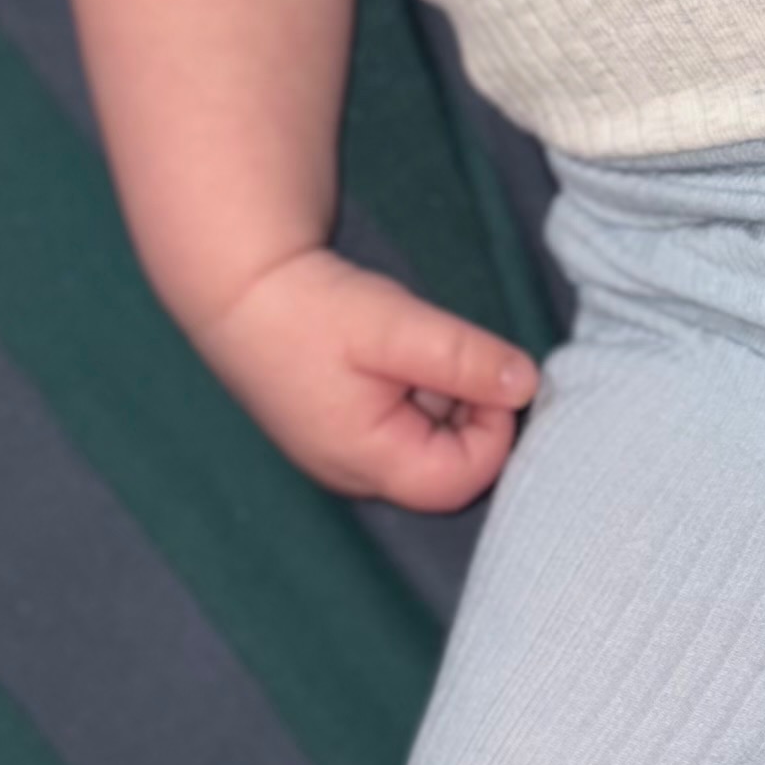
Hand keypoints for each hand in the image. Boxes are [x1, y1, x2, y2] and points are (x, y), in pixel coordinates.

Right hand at [188, 246, 541, 510]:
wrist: (237, 287)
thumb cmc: (309, 308)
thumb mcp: (395, 326)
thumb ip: (463, 358)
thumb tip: (527, 384)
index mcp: (368, 461)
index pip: (464, 477)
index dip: (495, 428)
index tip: (489, 371)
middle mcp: (357, 473)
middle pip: (449, 466)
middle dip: (469, 411)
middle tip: (456, 353)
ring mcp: (346, 455)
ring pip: (429, 441)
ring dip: (444, 396)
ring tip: (416, 346)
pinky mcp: (341, 430)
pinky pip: (402, 426)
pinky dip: (417, 391)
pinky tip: (398, 350)